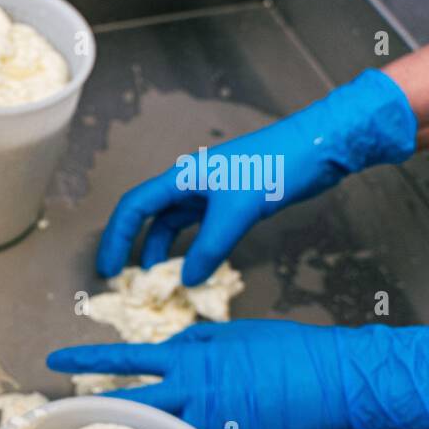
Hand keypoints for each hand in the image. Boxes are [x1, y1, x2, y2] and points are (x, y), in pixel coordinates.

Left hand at [47, 320, 428, 428]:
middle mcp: (190, 390)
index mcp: (189, 358)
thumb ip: (195, 343)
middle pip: (129, 404)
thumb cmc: (288, 350)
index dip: (87, 359)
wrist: (334, 379)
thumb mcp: (234, 334)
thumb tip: (170, 350)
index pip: (124, 357)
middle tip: (62, 418)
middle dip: (95, 410)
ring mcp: (209, 423)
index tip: (54, 360)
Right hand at [96, 69, 415, 285]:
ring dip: (162, 252)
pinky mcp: (230, 204)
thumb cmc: (274, 167)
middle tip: (125, 279)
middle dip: (132, 248)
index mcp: (182, 179)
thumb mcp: (237, 212)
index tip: (109, 269)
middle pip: (148, 218)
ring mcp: (209, 194)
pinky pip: (198, 231)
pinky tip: (193, 268)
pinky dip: (191, 250)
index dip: (116, 239)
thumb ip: (209, 248)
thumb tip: (187, 281)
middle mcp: (189, 186)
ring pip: (173, 226)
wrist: (319, 147)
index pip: (134, 208)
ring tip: (159, 280)